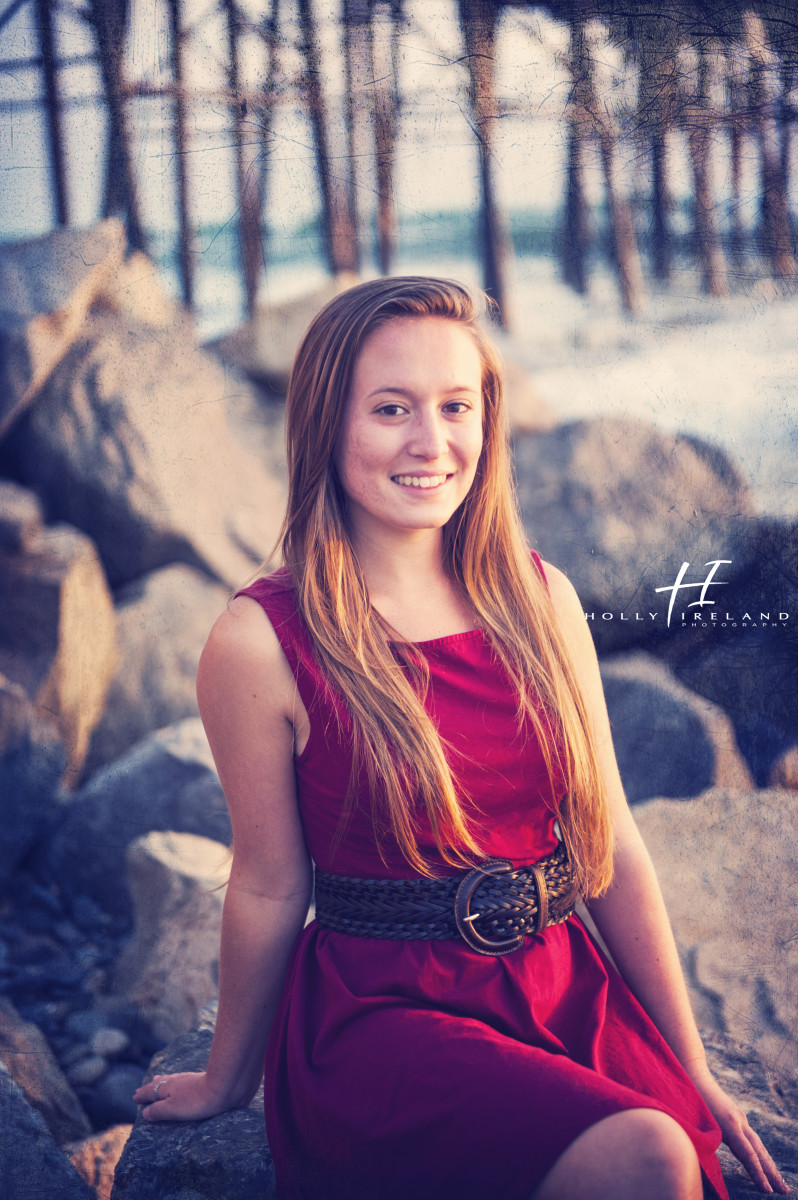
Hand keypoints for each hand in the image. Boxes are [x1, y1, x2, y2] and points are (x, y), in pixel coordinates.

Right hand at [132, 1071, 249, 1122]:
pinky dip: (176, 1083)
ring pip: (172, 1080)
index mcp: (168, 1088)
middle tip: (142, 1090)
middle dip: (151, 1088)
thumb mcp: (173, 1109)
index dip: (143, 1095)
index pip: (151, 1091)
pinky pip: (183, 1081)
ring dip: (163, 1083)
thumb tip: (145, 1112)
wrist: (225, 1087)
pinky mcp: (203, 1081)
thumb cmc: (197, 1101)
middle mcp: (177, 1081)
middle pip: (161, 1083)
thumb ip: (158, 1111)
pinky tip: (183, 1084)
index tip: (135, 1097)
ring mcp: (190, 1079)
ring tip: (158, 1081)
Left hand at [687, 1064, 788, 1194]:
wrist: (691, 1071)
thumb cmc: (687, 1098)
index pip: (748, 1154)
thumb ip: (705, 1141)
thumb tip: (708, 1160)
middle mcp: (739, 1120)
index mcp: (729, 1123)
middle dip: (772, 1172)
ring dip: (768, 1164)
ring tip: (778, 1182)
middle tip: (785, 1191)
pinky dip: (759, 1153)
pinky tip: (762, 1162)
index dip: (758, 1174)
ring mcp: (739, 1117)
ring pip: (757, 1144)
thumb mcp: (693, 1121)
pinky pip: (750, 1138)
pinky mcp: (735, 1116)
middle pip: (759, 1151)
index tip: (767, 1192)